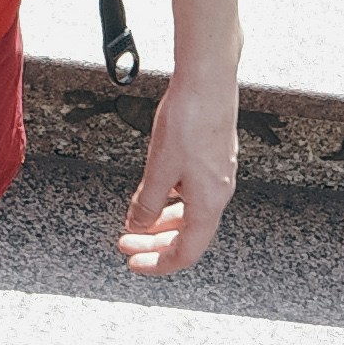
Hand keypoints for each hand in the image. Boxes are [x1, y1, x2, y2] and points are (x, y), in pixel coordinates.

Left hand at [119, 62, 240, 275]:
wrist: (208, 80)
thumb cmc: (189, 119)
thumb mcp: (159, 168)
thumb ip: (146, 203)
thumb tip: (138, 226)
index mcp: (208, 203)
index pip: (186, 252)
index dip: (159, 264)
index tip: (134, 263)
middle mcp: (218, 194)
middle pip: (187, 236)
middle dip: (154, 244)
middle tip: (125, 245)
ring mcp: (218, 177)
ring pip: (189, 214)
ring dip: (161, 223)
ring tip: (135, 224)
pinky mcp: (214, 160)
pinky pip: (192, 195)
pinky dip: (170, 203)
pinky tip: (154, 195)